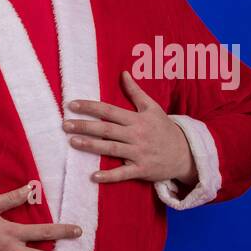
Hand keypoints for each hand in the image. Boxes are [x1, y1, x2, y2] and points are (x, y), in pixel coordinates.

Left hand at [64, 70, 197, 186]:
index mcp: (137, 119)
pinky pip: (123, 174)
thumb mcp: (152, 108)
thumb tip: (123, 73)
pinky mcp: (141, 170)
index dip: (90, 107)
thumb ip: (136, 92)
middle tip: (65, 125)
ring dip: (91, 146)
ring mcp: (139, 153)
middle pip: (107, 129)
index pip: (110, 111)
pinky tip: (93, 176)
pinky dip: (109, 176)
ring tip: (73, 142)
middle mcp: (136, 135)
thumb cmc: (165, 129)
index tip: (72, 105)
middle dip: (85, 126)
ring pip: (111, 149)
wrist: (185, 153)